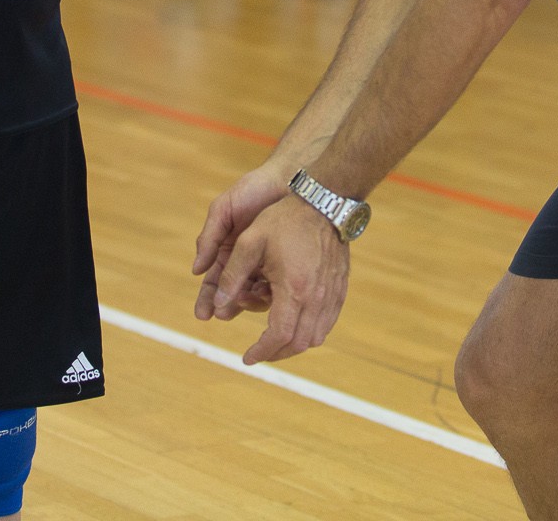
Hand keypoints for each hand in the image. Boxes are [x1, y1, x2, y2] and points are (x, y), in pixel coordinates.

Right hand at [192, 164, 291, 320]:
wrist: (291, 178)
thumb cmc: (254, 190)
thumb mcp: (224, 209)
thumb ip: (209, 237)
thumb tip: (196, 269)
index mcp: (228, 249)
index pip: (214, 281)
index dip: (208, 298)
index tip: (203, 314)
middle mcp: (246, 260)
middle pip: (233, 292)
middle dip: (226, 306)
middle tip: (223, 314)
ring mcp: (268, 264)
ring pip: (256, 292)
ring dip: (248, 302)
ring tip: (245, 303)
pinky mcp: (289, 264)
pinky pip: (279, 285)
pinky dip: (272, 292)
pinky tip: (270, 295)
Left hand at [212, 194, 350, 364]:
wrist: (324, 201)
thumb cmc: (285, 219)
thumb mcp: (250, 243)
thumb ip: (231, 277)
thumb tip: (217, 307)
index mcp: (293, 289)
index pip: (278, 335)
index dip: (262, 351)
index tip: (247, 357)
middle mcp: (317, 297)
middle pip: (299, 343)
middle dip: (277, 353)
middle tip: (259, 353)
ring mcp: (332, 293)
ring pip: (316, 336)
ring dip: (294, 345)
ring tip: (275, 342)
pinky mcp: (340, 287)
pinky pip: (328, 321)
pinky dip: (311, 331)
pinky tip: (297, 325)